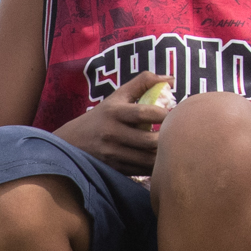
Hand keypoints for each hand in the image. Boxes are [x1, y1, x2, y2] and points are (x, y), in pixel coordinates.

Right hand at [54, 70, 169, 173]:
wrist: (72, 142)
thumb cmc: (102, 116)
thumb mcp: (118, 96)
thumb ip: (143, 83)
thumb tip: (170, 79)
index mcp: (114, 112)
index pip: (143, 113)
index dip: (164, 115)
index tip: (174, 114)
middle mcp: (111, 133)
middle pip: (148, 141)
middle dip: (166, 138)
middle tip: (178, 134)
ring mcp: (112, 154)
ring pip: (147, 159)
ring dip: (163, 154)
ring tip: (171, 146)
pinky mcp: (115, 169)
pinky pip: (141, 170)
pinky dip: (154, 166)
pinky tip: (160, 159)